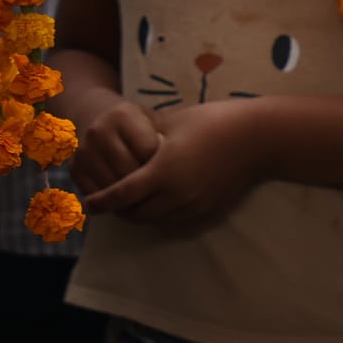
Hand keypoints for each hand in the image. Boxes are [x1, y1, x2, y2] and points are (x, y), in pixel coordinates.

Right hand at [69, 97, 163, 196]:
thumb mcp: (151, 121)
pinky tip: (123, 196)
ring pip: (114, 188)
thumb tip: (181, 163)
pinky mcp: (74, 170)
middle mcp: (98, 131)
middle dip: (145, 182)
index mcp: (122, 115)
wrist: (97, 120)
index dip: (161, 161)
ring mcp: (83, 151)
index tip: (166, 163)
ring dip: (130, 196)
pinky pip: (98, 196)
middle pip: (130, 171)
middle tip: (156, 184)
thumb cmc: (135, 126)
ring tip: (142, 192)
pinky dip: (112, 202)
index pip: (148, 150)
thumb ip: (164, 137)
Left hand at [83, 97, 266, 230]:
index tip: (87, 203)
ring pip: (155, 221)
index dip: (102, 201)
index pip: (122, 194)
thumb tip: (124, 139)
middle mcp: (176, 195)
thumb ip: (145, 135)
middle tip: (107, 201)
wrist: (255, 139)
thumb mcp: (172, 122)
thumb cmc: (211, 121)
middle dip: (118, 210)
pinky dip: (161, 216)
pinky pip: (175, 221)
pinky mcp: (207, 211)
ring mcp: (193, 206)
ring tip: (131, 201)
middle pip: (136, 214)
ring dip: (140, 215)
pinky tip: (158, 201)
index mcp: (163, 171)